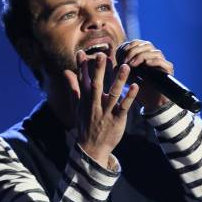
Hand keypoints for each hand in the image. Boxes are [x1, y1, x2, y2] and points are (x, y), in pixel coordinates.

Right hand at [63, 51, 138, 167]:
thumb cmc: (85, 125)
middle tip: (102, 55)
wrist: (91, 148)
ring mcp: (106, 113)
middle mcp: (95, 105)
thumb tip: (66, 71)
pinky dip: (129, 97)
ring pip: (113, 95)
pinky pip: (124, 107)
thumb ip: (73, 88)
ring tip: (126, 66)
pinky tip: (135, 86)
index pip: (82, 81)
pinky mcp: (117, 120)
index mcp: (85, 101)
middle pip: (96, 85)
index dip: (82, 67)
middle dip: (98, 71)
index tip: (81, 53)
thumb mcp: (76, 106)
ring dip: (119, 80)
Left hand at [120, 40, 173, 111]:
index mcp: (146, 57)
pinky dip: (154, 61)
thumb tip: (115, 66)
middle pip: (147, 45)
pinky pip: (163, 62)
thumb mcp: (130, 80)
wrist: (153, 104)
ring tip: (132, 64)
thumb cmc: (141, 92)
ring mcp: (163, 63)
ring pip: (155, 52)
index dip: (131, 46)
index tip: (120, 54)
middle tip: (126, 61)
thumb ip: (124, 72)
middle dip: (134, 51)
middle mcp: (156, 58)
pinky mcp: (169, 71)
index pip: (140, 43)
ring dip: (142, 56)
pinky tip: (146, 64)